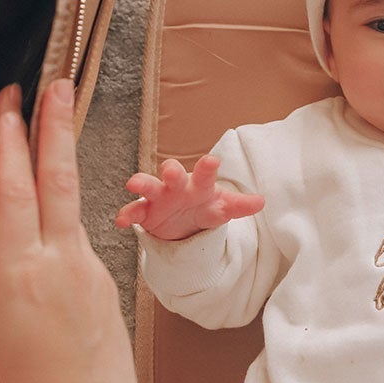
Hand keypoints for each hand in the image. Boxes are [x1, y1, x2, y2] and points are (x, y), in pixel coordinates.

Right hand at [0, 79, 155, 382]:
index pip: (11, 196)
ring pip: (68, 198)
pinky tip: (44, 194)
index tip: (4, 103)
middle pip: (55, 179)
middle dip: (52, 126)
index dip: (7, 146)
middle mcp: (58, 263)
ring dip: (59, 153)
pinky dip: (58, 202)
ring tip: (56, 111)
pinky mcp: (101, 280)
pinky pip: (73, 229)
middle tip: (54, 80)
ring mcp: (85, 268)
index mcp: (18, 278)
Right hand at [114, 154, 264, 241]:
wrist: (185, 222)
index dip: (207, 168)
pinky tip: (121, 221)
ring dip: (142, 183)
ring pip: (149, 187)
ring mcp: (159, 198)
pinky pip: (134, 211)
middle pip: (173, 174)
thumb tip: (262, 201)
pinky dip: (127, 214)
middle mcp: (177, 187)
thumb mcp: (222, 208)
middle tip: (170, 169)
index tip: (212, 160)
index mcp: (199, 185)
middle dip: (171, 170)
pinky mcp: (145, 212)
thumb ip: (239, 206)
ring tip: (133, 183)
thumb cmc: (205, 207)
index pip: (204, 175)